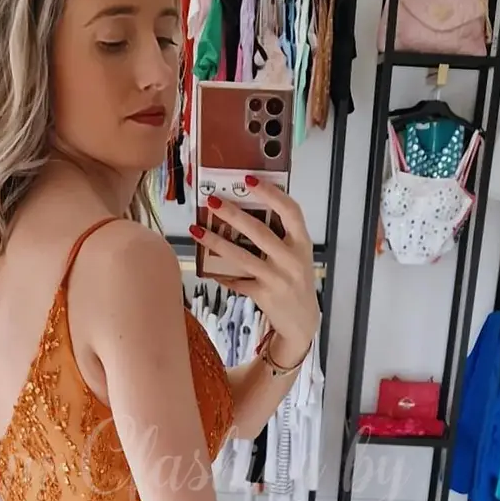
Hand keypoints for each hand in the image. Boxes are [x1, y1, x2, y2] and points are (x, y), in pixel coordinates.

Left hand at [190, 179, 319, 359]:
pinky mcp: (263, 295)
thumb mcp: (297, 255)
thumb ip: (280, 236)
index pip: (290, 211)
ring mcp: (277, 278)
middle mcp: (292, 260)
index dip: (270, 193)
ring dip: (216, 242)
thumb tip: (245, 210)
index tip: (249, 179)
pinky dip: (221, 274)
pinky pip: (236, 281)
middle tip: (212, 201)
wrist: (302, 321)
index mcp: (302, 243)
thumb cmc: (296, 280)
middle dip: (233, 214)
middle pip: (259, 232)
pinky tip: (207, 268)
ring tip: (197, 230)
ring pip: (242, 256)